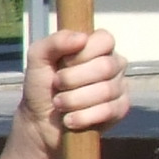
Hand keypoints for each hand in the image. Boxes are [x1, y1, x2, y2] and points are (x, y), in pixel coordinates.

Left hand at [23, 25, 127, 152]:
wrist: (39, 120)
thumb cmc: (42, 85)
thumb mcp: (38, 57)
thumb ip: (55, 42)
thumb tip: (81, 38)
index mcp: (97, 47)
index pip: (105, 40)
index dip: (83, 53)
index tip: (64, 62)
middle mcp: (113, 64)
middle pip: (105, 66)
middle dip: (73, 79)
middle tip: (57, 85)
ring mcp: (119, 87)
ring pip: (106, 90)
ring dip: (74, 100)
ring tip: (59, 104)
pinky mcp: (120, 110)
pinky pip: (109, 111)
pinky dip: (84, 117)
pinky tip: (70, 119)